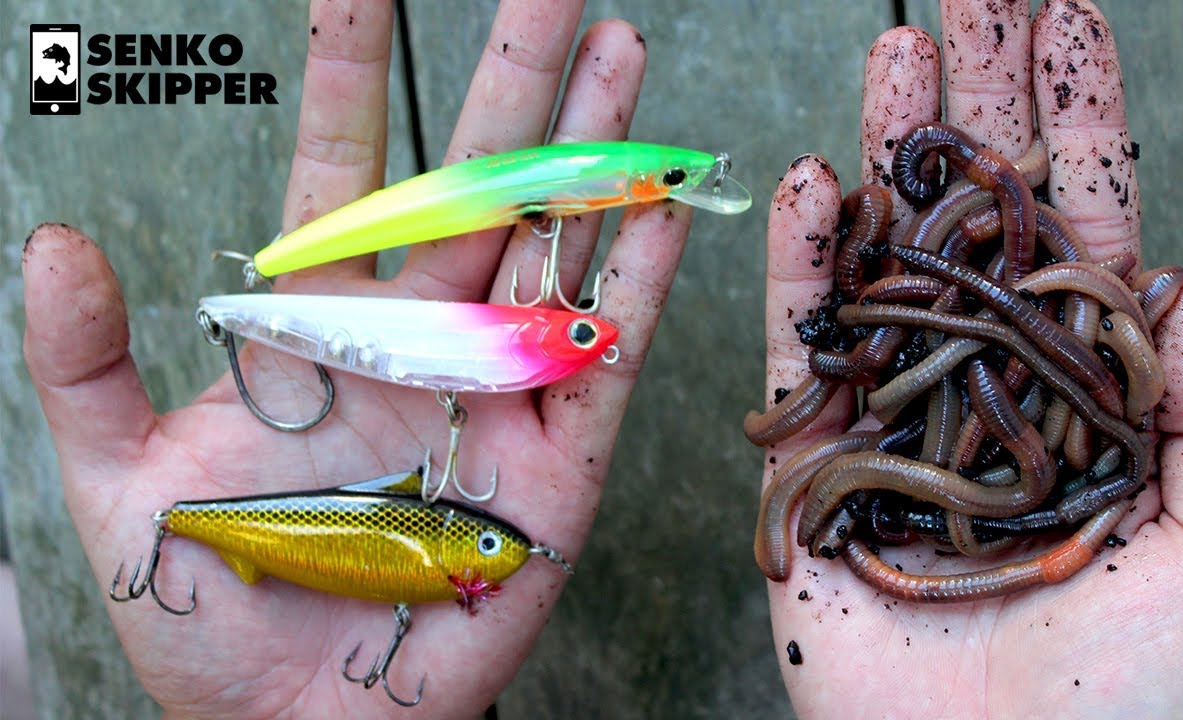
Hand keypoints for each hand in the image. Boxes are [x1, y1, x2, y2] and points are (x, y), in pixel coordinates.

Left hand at [21, 1, 684, 715]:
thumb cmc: (209, 608)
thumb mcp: (118, 483)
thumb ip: (92, 363)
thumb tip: (51, 240)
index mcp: (327, 323)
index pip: (348, 169)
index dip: (355, 72)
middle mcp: (426, 336)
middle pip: (477, 183)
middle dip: (514, 78)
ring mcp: (499, 388)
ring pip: (556, 245)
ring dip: (591, 154)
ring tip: (622, 52)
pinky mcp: (557, 459)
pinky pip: (605, 353)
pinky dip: (639, 278)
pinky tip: (662, 200)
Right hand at [756, 1, 1182, 716]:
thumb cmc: (1133, 701)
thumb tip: (1178, 283)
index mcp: (1085, 394)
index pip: (1083, 227)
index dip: (1080, 116)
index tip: (1067, 12)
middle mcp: (985, 385)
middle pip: (981, 215)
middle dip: (984, 96)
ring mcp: (894, 414)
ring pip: (890, 254)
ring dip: (894, 149)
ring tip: (900, 45)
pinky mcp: (811, 462)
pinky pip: (801, 345)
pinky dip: (804, 263)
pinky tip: (822, 179)